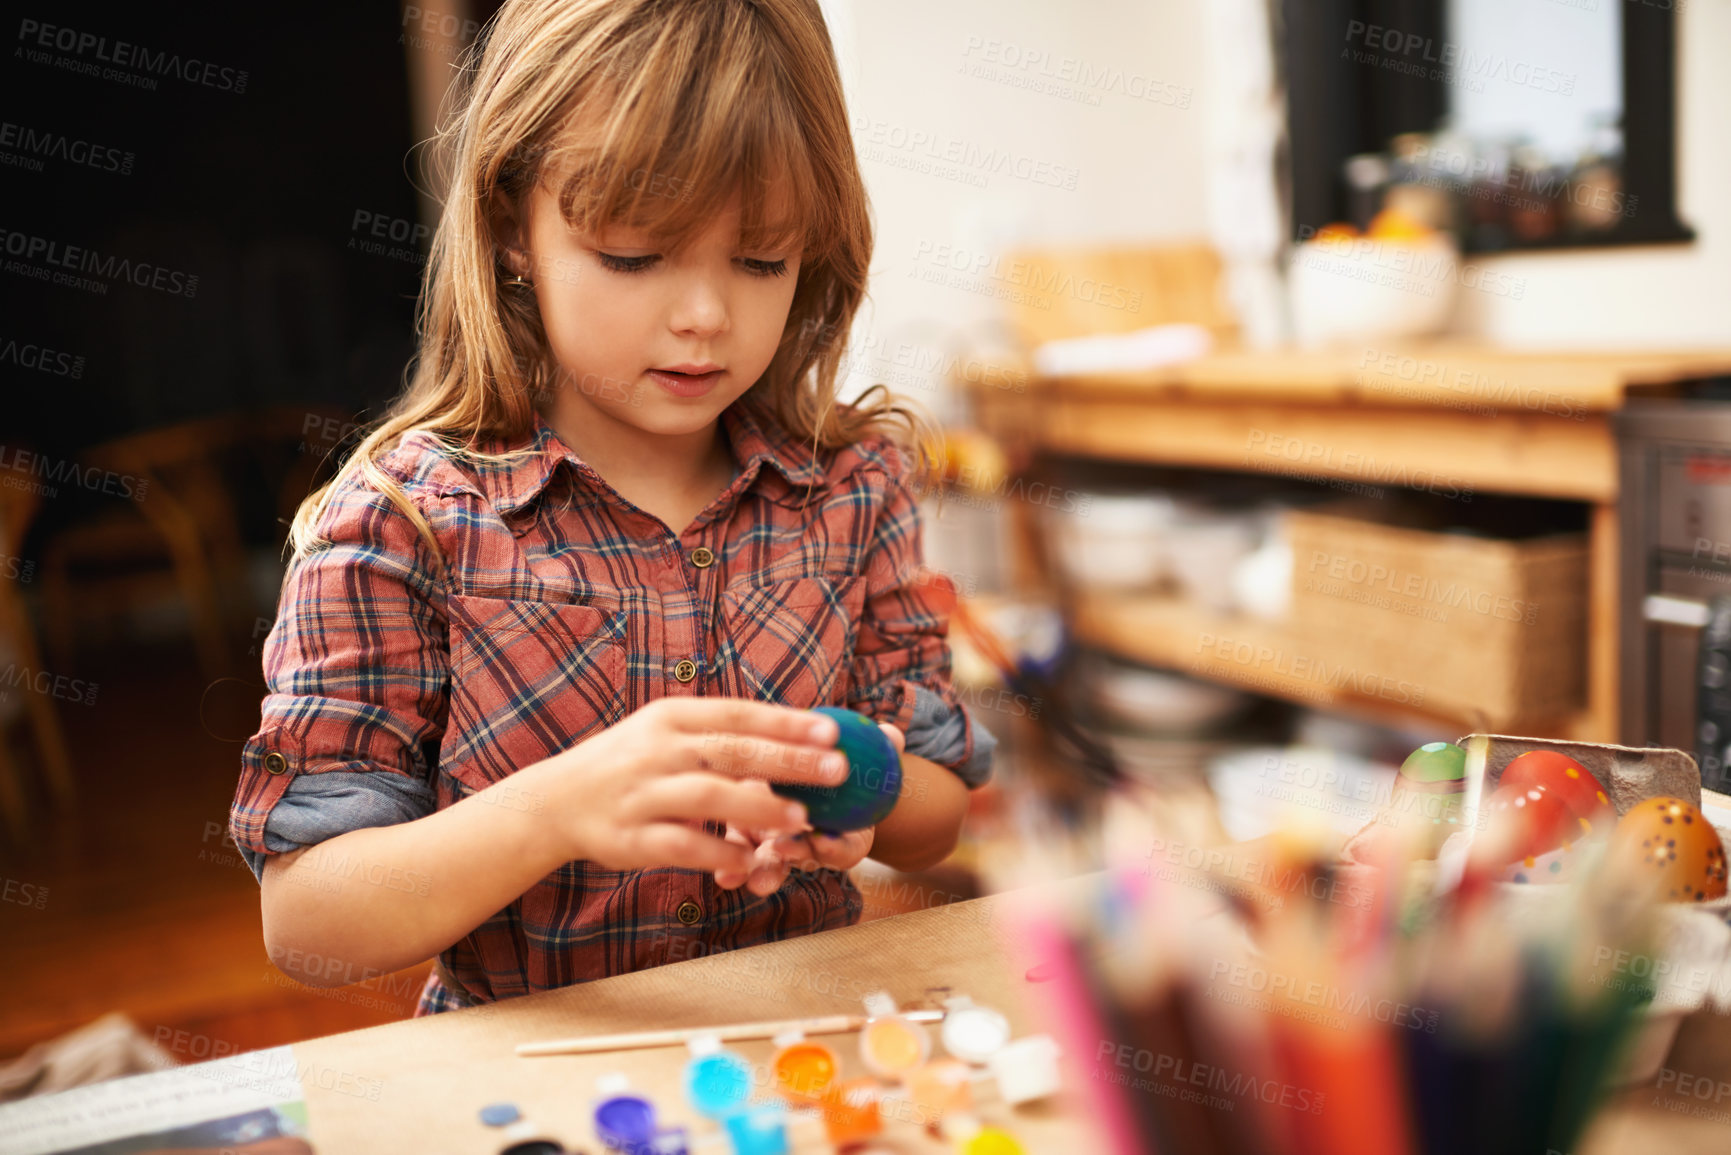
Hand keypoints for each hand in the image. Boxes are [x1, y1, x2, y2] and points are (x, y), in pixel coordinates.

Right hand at [516, 698, 846, 876]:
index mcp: (671, 718)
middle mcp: (658, 750)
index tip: (832, 729)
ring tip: (803, 818)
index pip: (737, 714)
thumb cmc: (628, 763)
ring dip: (759, 806)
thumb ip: (718, 732)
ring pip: (709, 796)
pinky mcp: (631, 837)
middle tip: (837, 770)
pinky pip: (682, 845)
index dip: (786, 722)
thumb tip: (792, 731)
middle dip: (789, 760)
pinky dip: (718, 852)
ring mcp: (643, 794)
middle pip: (732, 751)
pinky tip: (752, 859)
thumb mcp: (665, 731)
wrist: (554, 801)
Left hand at [714, 722, 903, 895]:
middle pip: (802, 860)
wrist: (815, 776)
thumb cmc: (846, 769)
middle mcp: (808, 845)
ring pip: (771, 866)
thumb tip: (891, 733)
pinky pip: (739, 857)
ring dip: (761, 873)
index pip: (843, 847)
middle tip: (779, 852)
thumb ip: (881, 747)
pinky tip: (723, 878)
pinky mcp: (744, 838)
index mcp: (840, 834)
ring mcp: (775, 846)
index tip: (823, 839)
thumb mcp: (865, 757)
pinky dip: (733, 869)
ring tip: (747, 881)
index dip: (835, 846)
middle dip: (791, 862)